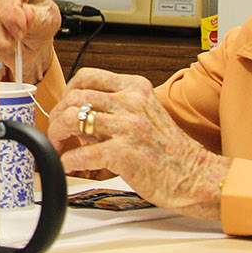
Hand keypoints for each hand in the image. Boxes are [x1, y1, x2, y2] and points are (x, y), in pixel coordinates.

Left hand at [50, 68, 230, 218]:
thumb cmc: (169, 150)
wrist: (195, 177)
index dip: (67, 92)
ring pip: (71, 119)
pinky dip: (68, 162)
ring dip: (57, 137)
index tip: (63, 108)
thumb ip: (114, 109)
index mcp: (135, 87)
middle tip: (56, 133)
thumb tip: (77, 115)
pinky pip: (80, 154)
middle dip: (56, 117)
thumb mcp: (144, 114)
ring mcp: (127, 126)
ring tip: (59, 149)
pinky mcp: (123, 153)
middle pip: (74, 97)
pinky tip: (71, 167)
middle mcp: (131, 101)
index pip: (87, 76)